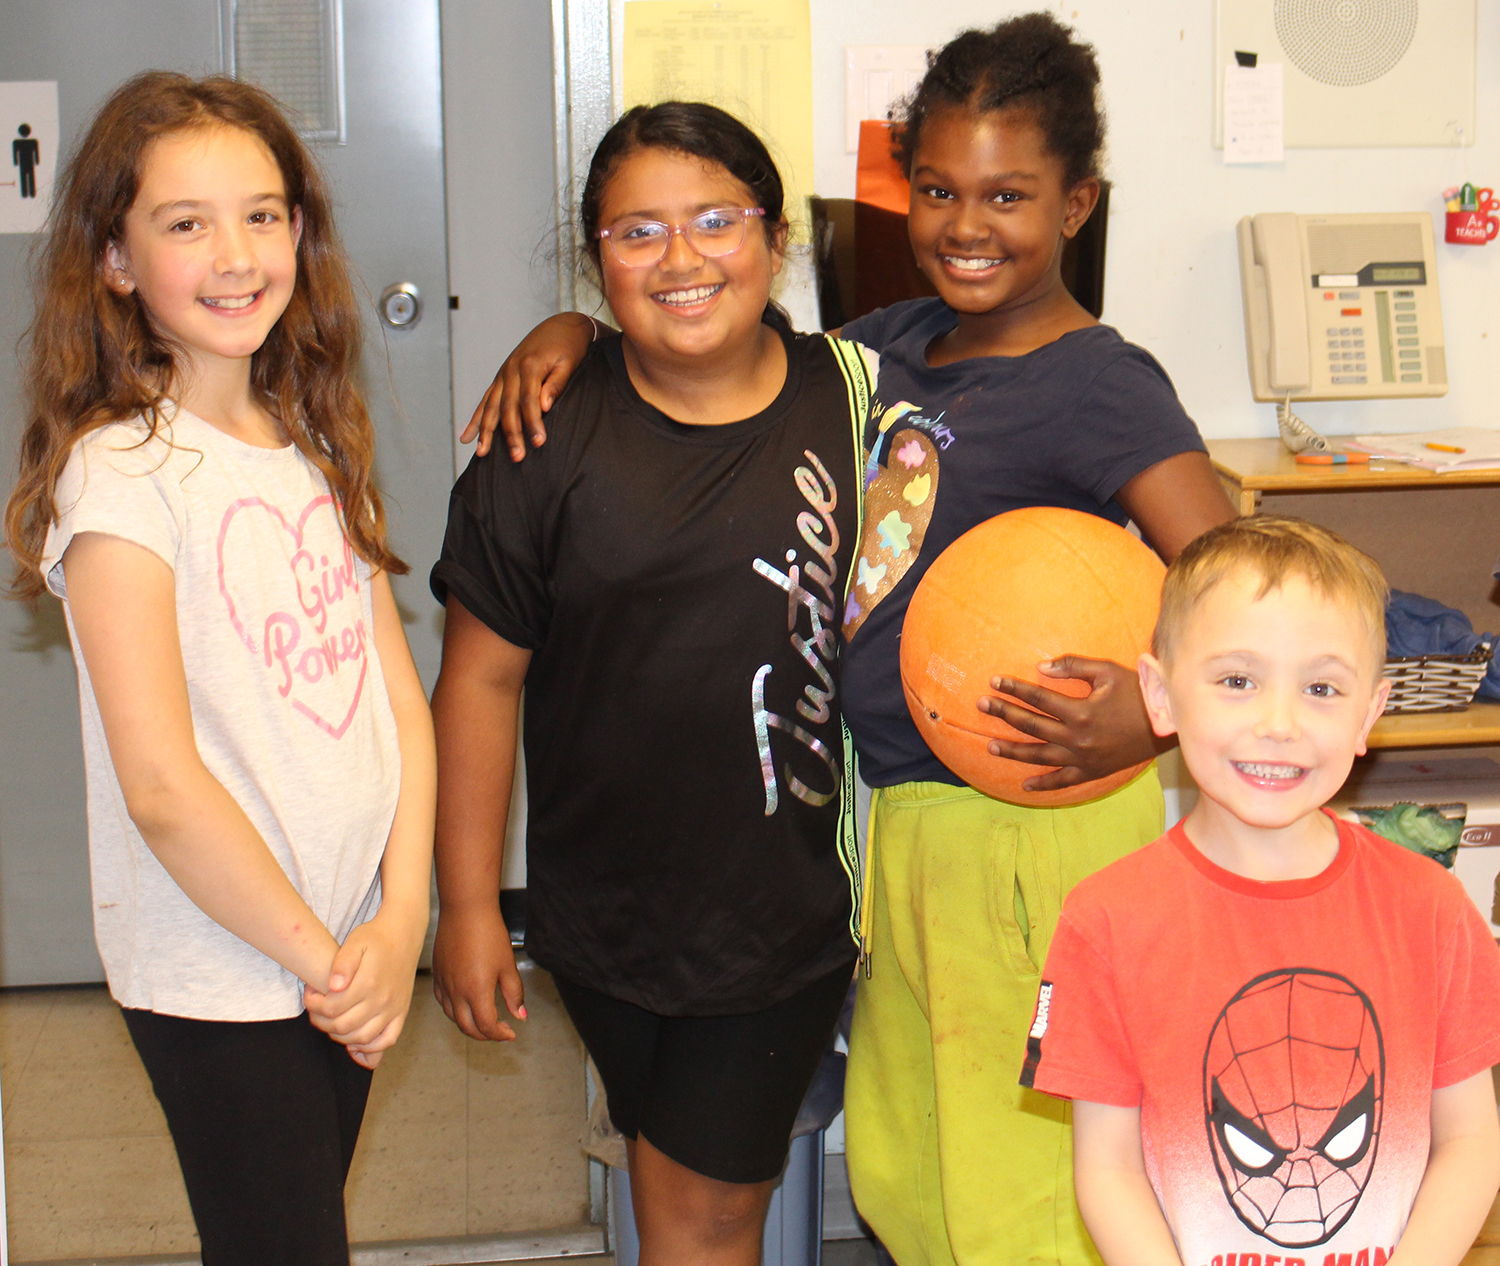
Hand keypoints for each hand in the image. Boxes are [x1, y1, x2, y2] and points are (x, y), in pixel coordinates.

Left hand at [304, 910, 424, 1066]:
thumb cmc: (375, 938)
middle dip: (321, 1022)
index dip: (313, 1005)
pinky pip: (387, 1040)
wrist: (403, 934)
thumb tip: (333, 986)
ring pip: (361, 1038)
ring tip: (331, 1022)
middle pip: (342, 1027)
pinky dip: (370, 1048)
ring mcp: (393, 1009)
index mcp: (368, 983)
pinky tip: (356, 1042)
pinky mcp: (401, 1013)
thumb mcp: (355, 941)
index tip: (309, 994)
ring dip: (340, 1037)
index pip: (330, 1008)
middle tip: (316, 1009)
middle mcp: (382, 999)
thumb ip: (342, 963)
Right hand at [431, 902, 525, 1040]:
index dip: (500, 1034)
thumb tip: (520, 1016)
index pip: (487, 1026)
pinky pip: (443, 1002)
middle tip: (499, 1031)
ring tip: (484, 1021)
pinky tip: (464, 1005)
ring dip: (469, 1025)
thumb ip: (514, 993)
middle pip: (468, 1027)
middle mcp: (456, 992)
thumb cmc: (489, 934)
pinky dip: (454, 1011)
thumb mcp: (507, 965)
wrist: (465, 910)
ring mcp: (444, 984)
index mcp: (476, 991)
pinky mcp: (437, 975)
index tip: (511, 1032)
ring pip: (453, 1017)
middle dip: (485, 1035)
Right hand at [460, 313, 596, 460]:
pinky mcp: (500, 377)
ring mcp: (503, 374)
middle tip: (517, 457)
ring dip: (486, 431)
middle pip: (508, 407)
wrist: (559, 326)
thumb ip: (556, 384)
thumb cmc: (568, 346)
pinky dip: (476, 419)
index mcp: (530, 366)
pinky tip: (468, 436)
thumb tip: (544, 406)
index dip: (533, 423)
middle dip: (511, 434)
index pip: (530, 401)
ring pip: (490, 406)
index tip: (538, 442)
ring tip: (482, 453)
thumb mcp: (569, 363)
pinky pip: (485, 401)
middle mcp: (511, 370)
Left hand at [979, 655, 1163, 791]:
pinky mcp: (1092, 771)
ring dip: (1012, 750)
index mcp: (1080, 711)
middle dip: (1004, 713)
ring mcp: (1083, 758)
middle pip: (1031, 725)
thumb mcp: (1108, 672)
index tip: (994, 681)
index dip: (1014, 688)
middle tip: (982, 704)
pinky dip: (1043, 784)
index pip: (1037, 698)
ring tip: (990, 745)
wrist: (1167, 725)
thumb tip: (1041, 666)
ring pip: (1039, 755)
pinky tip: (1024, 785)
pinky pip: (1063, 781)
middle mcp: (1077, 737)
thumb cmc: (1138, 693)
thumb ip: (1074, 666)